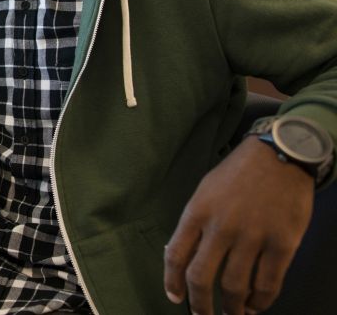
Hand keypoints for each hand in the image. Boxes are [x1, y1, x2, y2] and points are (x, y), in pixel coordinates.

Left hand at [164, 137, 313, 314]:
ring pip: (235, 286)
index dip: (173, 282)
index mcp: (197, 211)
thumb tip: (184, 256)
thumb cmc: (238, 173)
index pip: (176, 255)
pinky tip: (256, 306)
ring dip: (232, 308)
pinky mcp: (282, 244)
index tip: (176, 298)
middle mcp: (221, 227)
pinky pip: (268, 283)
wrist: (280, 155)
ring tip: (233, 314)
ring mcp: (253, 236)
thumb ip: (195, 222)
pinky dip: (261, 301)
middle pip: (202, 277)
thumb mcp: (206, 190)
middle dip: (200, 304)